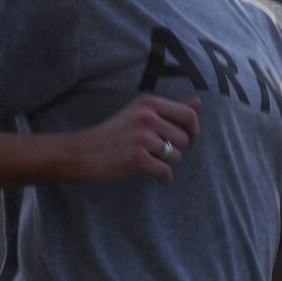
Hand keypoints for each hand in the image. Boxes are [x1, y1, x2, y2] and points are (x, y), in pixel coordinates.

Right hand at [66, 96, 200, 182]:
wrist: (82, 151)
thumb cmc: (115, 133)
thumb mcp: (140, 113)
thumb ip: (171, 109)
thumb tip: (199, 102)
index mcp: (149, 103)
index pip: (189, 115)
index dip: (193, 131)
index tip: (186, 140)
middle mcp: (147, 116)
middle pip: (184, 139)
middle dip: (176, 150)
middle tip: (159, 153)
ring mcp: (142, 137)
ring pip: (176, 156)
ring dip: (167, 163)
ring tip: (151, 161)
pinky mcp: (137, 158)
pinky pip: (165, 171)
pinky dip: (163, 177)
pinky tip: (154, 176)